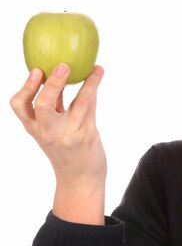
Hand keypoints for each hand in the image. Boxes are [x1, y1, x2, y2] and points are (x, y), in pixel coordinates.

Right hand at [10, 63, 106, 191]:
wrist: (79, 179)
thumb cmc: (66, 150)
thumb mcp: (50, 131)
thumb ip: (52, 109)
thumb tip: (56, 77)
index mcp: (35, 128)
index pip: (20, 106)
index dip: (26, 87)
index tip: (36, 70)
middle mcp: (48, 132)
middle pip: (42, 105)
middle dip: (52, 84)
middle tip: (62, 66)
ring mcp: (68, 135)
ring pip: (78, 103)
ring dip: (87, 82)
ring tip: (94, 67)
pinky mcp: (86, 136)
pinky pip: (91, 107)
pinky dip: (94, 88)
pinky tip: (98, 75)